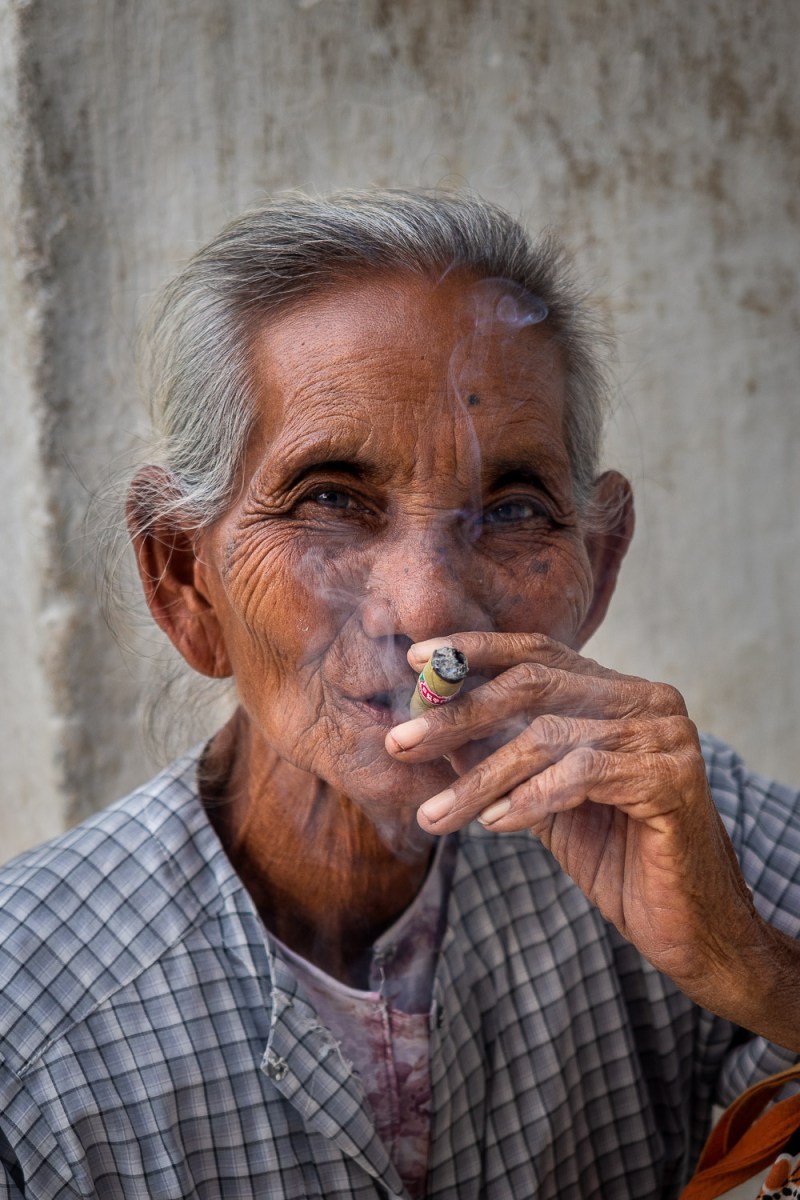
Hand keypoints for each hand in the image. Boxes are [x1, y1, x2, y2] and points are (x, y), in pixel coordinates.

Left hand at [386, 632, 799, 1047]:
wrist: (690, 929)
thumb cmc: (617, 859)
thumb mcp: (539, 800)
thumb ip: (497, 757)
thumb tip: (427, 722)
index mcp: (617, 693)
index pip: (537, 652)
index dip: (473, 651)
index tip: (416, 660)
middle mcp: (646, 701)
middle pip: (534, 685)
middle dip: (458, 715)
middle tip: (401, 745)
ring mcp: (665, 735)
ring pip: (548, 735)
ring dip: (480, 777)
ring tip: (436, 816)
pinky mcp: (673, 778)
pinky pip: (583, 774)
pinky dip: (530, 799)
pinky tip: (496, 825)